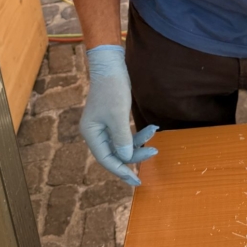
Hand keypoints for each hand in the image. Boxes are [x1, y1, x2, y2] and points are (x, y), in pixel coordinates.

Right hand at [80, 44, 156, 185]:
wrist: (111, 66)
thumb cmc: (112, 89)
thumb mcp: (118, 115)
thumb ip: (122, 139)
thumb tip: (127, 158)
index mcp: (92, 134)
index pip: (106, 159)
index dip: (121, 170)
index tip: (135, 180)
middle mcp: (96, 133)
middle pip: (115, 153)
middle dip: (135, 154)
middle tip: (153, 153)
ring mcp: (104, 127)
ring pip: (123, 144)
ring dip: (139, 141)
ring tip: (154, 133)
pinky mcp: (113, 120)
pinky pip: (126, 134)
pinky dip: (138, 134)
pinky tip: (152, 128)